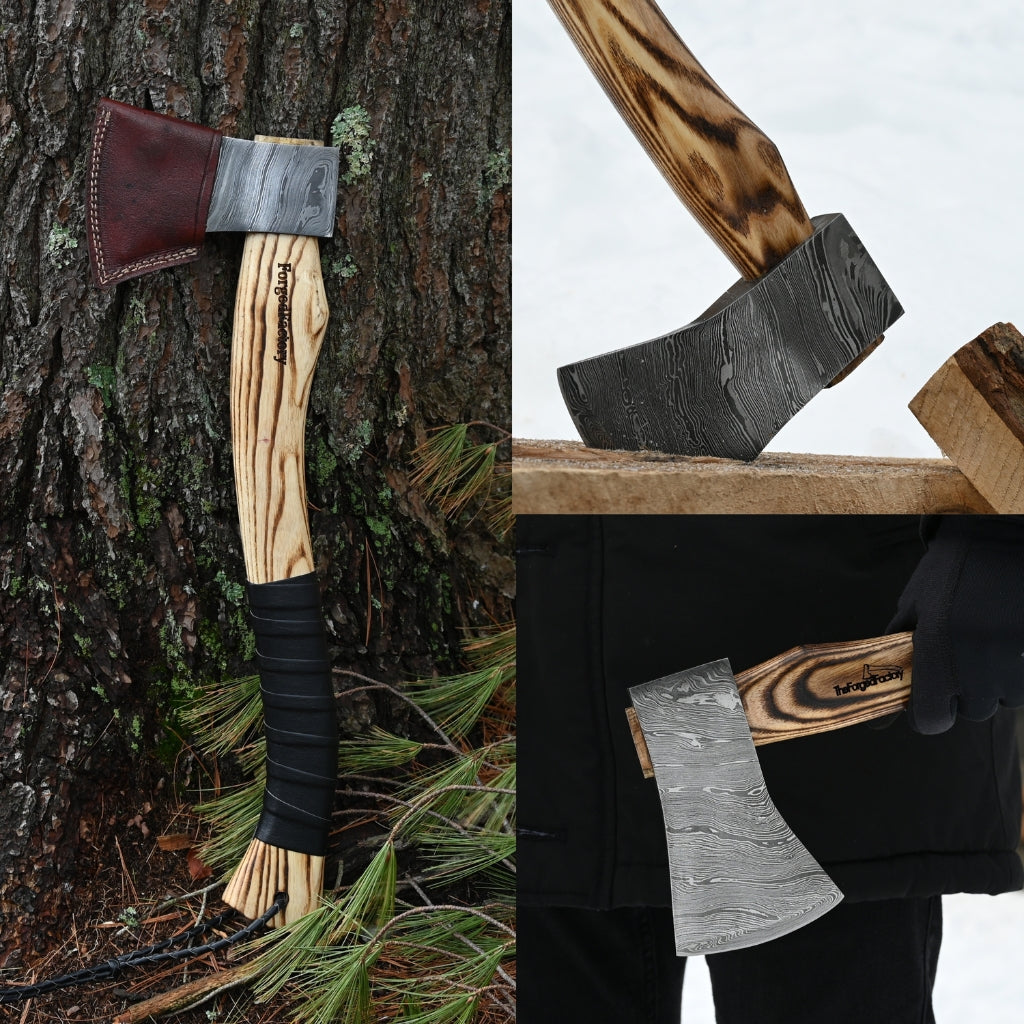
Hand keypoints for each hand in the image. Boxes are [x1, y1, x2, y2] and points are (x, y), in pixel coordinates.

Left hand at [887, 517, 1023, 733]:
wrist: (1002, 540)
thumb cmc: (952, 571)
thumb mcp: (915, 604)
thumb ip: (896, 650)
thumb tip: (878, 695)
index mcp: (936, 649)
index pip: (931, 719)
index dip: (929, 713)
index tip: (931, 699)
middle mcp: (977, 662)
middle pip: (971, 711)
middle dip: (965, 691)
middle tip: (963, 654)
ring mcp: (1014, 664)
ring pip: (1003, 698)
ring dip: (995, 680)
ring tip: (988, 637)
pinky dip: (1018, 669)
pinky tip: (1009, 636)